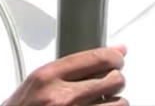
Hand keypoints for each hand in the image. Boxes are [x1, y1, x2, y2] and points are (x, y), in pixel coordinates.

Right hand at [2, 45, 127, 105]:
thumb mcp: (35, 84)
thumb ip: (68, 68)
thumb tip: (108, 54)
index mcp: (47, 77)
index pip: (97, 58)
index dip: (114, 57)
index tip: (118, 59)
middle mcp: (61, 98)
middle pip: (113, 79)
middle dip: (114, 80)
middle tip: (110, 83)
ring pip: (120, 103)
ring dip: (115, 103)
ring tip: (104, 103)